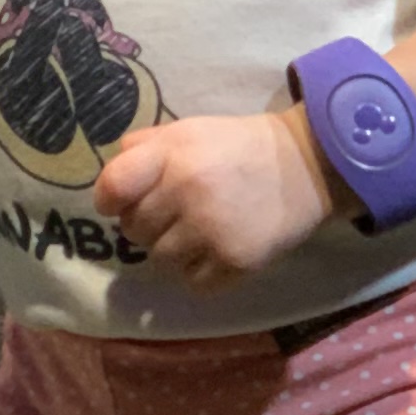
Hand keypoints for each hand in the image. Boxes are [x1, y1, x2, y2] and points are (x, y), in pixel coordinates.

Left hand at [96, 106, 338, 288]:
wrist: (306, 165)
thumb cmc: (237, 147)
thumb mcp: (189, 130)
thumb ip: (144, 147)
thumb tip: (110, 178)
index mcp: (171, 155)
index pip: (112, 187)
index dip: (109, 199)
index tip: (118, 202)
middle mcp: (186, 192)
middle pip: (133, 230)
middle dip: (147, 223)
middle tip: (173, 213)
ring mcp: (211, 230)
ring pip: (160, 260)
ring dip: (174, 250)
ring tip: (199, 231)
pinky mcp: (235, 261)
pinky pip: (192, 283)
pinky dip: (200, 272)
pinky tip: (217, 249)